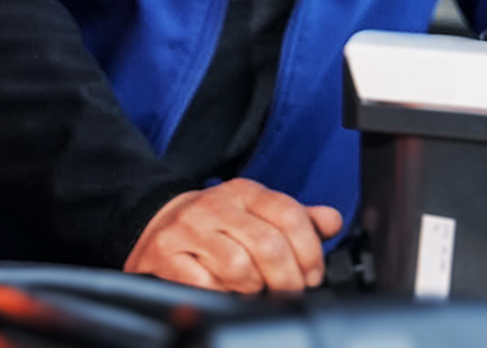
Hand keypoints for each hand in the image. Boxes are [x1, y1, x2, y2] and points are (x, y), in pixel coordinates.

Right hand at [123, 180, 342, 293]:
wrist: (155, 227)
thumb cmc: (215, 227)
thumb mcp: (255, 214)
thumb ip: (296, 218)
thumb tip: (331, 221)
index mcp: (243, 192)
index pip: (289, 215)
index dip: (310, 253)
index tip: (311, 275)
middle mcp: (214, 205)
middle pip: (269, 245)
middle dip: (288, 280)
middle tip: (289, 293)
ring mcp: (187, 229)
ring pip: (239, 267)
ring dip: (253, 289)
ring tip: (251, 290)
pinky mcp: (165, 255)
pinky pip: (205, 284)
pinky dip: (220, 294)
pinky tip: (222, 290)